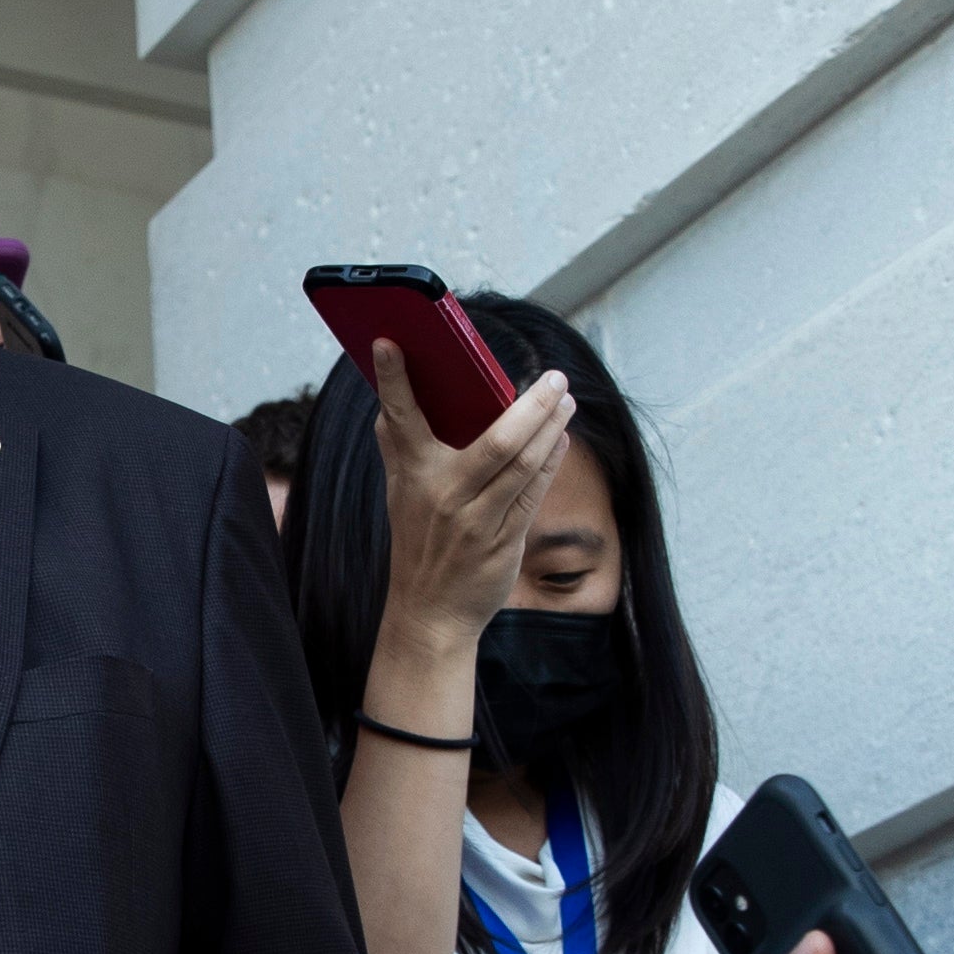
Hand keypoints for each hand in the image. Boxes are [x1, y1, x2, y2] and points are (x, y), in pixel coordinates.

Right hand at [364, 340, 576, 684]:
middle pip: (496, 440)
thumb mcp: (398, 494)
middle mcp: (444, 495)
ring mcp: (477, 519)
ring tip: (565, 400)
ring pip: (524, 464)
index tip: (389, 341)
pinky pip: (533, 490)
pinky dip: (550, 460)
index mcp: (413, 476)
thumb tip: (388, 404)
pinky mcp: (504, 540)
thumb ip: (397, 448)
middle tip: (554, 378)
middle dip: (531, 405)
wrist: (429, 612)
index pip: (400, 418)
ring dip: (551, 428)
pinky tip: (560, 437)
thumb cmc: (417, 543)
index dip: (392, 380)